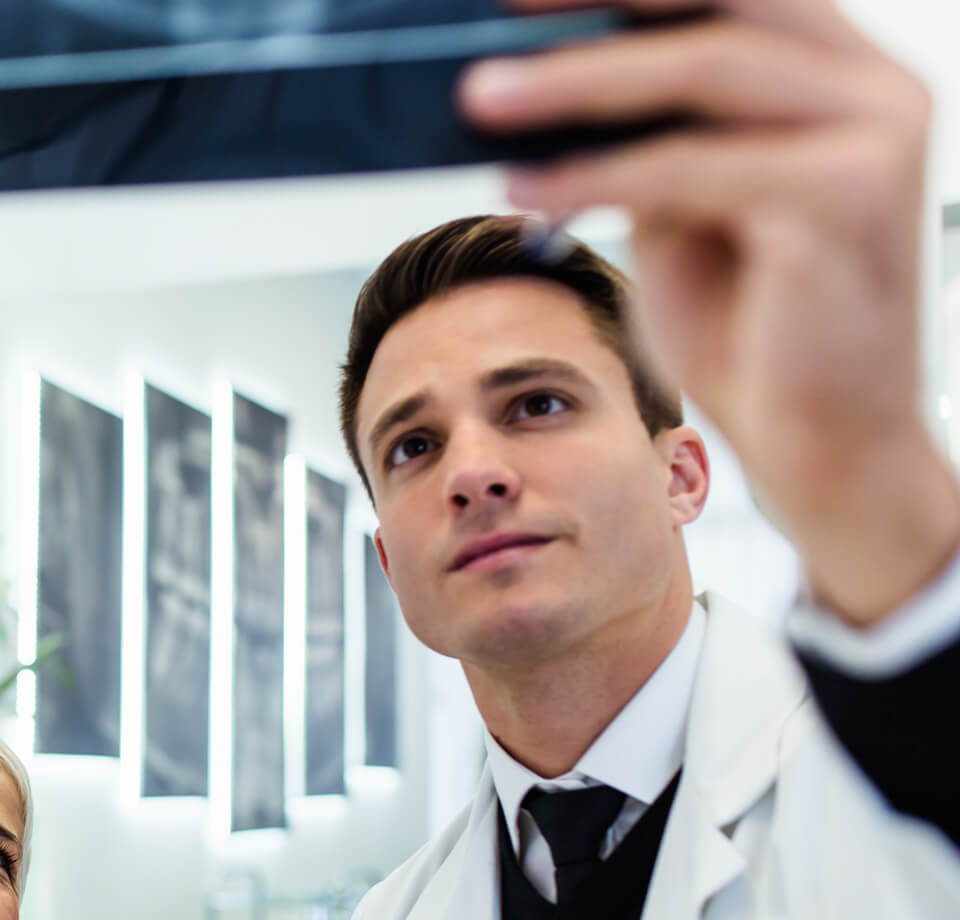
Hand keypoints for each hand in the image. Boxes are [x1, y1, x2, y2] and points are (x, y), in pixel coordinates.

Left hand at [460, 0, 959, 625]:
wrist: (823, 443)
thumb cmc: (757, 331)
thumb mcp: (687, 206)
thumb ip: (645, 133)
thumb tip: (534, 79)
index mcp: (837, 71)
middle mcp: (872, 87)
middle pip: (722, 0)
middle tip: (490, 8)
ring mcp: (872, 135)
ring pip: (702, 71)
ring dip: (575, 83)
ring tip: (479, 98)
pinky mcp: (846, 200)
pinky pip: (692, 167)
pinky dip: (598, 174)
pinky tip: (525, 189)